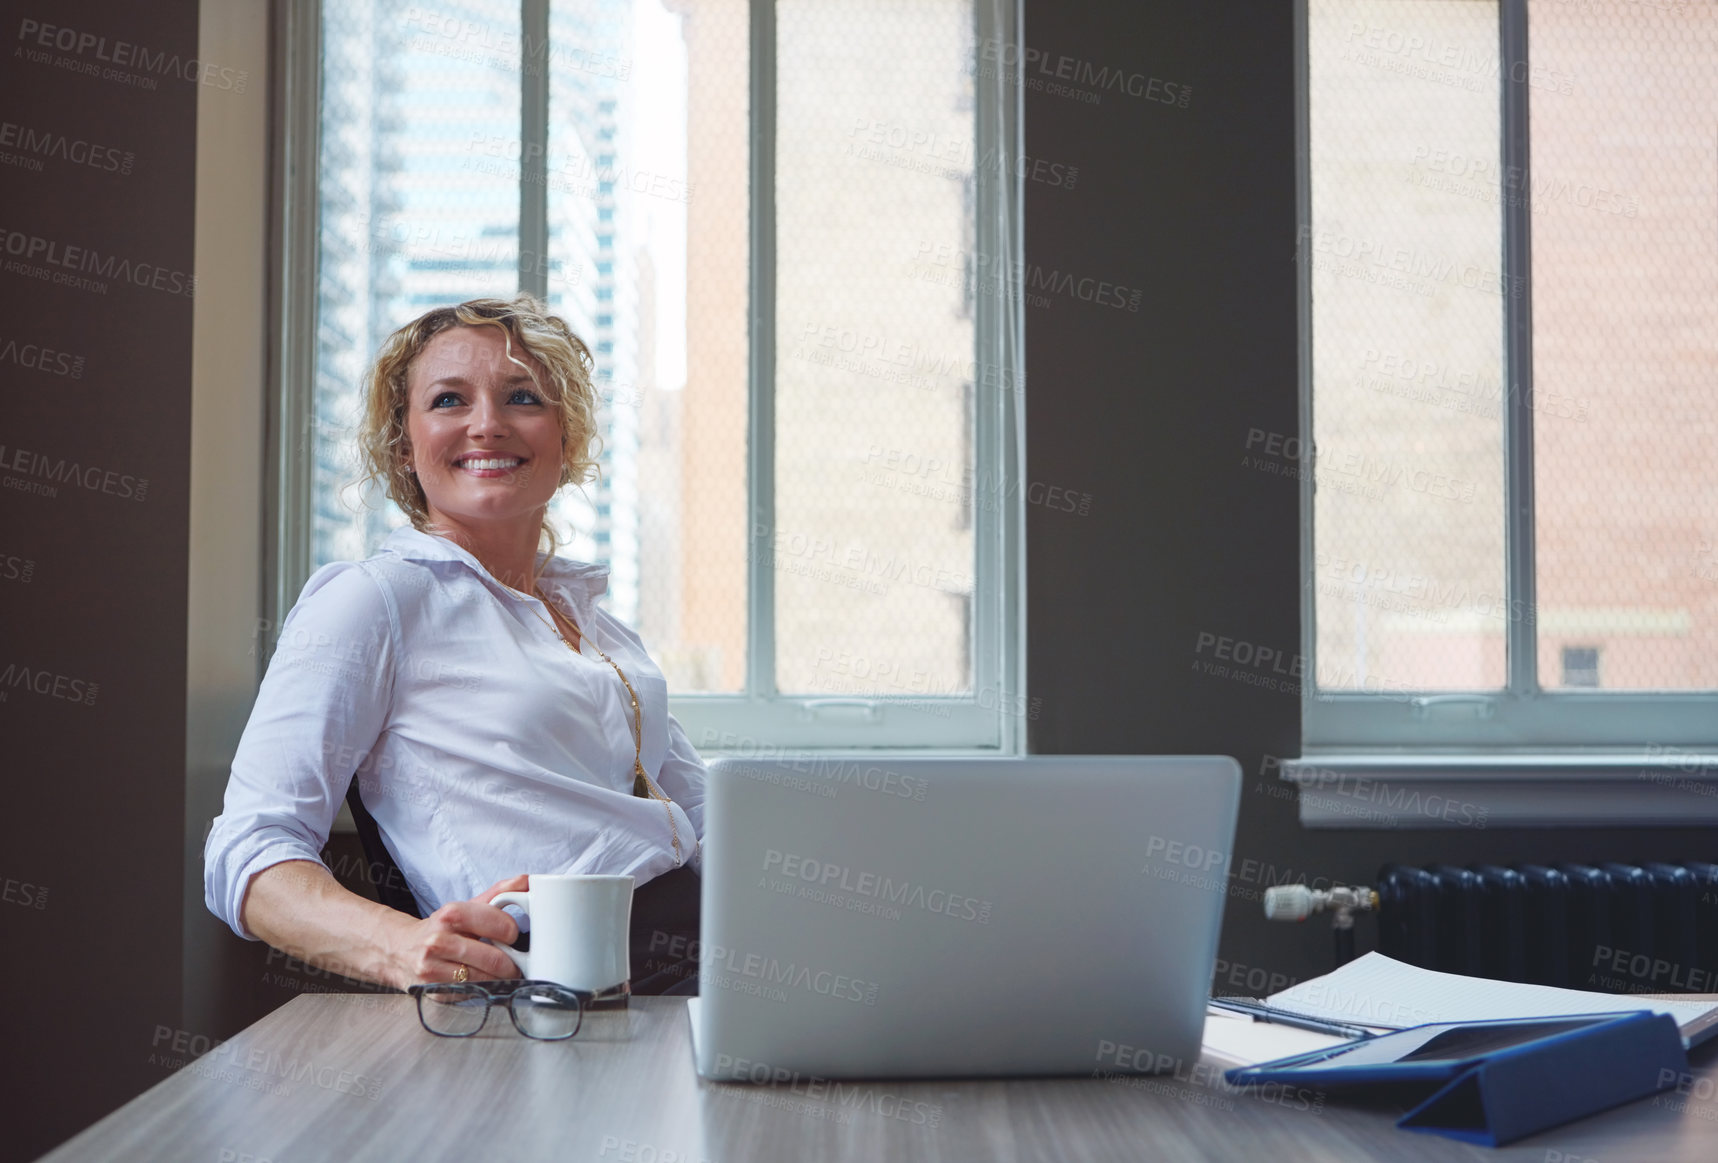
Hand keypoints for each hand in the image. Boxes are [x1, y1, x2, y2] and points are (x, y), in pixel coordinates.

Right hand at [385, 874, 529, 988]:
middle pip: (494, 959)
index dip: (512, 932)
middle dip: (512, 963)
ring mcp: (433, 969)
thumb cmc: (441, 928)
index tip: (512, 936)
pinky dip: (482, 989)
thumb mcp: (467, 907)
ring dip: (500, 979)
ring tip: (501, 972)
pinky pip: (471, 994)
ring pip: (485, 980)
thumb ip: (498, 893)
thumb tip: (527, 881)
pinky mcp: (434, 991)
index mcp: (451, 915)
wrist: (400, 949)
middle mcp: (438, 941)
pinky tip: (481, 980)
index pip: (499, 925)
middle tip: (515, 962)